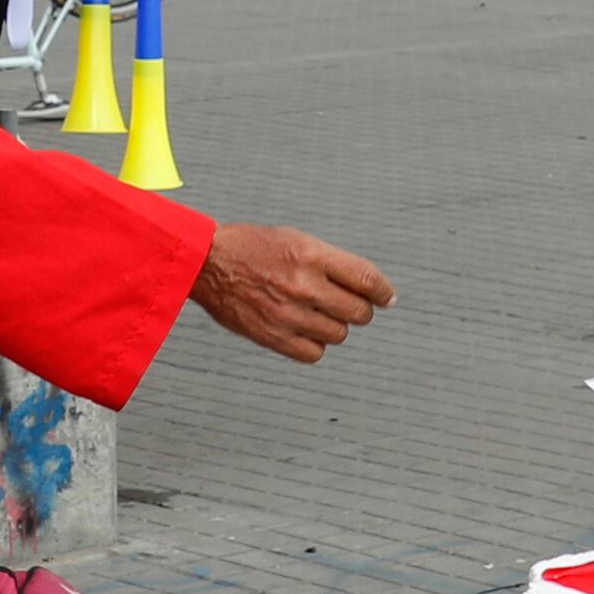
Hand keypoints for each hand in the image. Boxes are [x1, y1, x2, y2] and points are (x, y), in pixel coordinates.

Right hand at [194, 221, 392, 363]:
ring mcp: (288, 313)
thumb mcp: (296, 240)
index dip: (383, 292)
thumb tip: (370, 288)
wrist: (207, 262)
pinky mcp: (272, 336)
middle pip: (359, 312)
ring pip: (339, 334)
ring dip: (335, 326)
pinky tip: (305, 330)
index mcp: (311, 255)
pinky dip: (315, 345)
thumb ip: (332, 263)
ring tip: (317, 314)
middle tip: (349, 306)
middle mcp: (303, 284)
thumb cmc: (252, 248)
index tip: (386, 298)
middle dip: (360, 310)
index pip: (366, 279)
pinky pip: (314, 353)